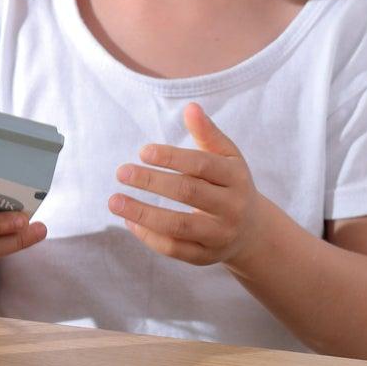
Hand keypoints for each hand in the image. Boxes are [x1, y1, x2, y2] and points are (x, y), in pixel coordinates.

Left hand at [109, 101, 269, 266]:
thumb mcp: (226, 158)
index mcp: (235, 178)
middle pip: (189, 193)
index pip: (202, 165)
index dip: (172, 157)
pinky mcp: (206, 257)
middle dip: (152, 182)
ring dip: (143, 214)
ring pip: (179, 226)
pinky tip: (128, 221)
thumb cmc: (229, 184)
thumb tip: (191, 107)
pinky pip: (174, 249)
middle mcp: (232, 208)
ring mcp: (220, 235)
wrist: (252, 231)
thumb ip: (207, 133)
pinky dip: (149, 236)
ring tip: (114, 200)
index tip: (142, 151)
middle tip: (121, 172)